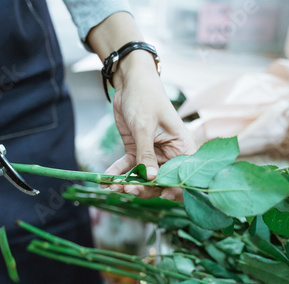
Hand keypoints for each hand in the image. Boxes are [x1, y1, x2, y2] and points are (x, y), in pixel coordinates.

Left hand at [104, 51, 196, 200]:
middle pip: (160, 181)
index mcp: (182, 148)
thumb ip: (146, 154)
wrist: (130, 83)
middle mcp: (169, 155)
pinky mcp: (136, 151)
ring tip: (113, 186)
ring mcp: (152, 154)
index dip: (175, 188)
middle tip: (128, 189)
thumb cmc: (145, 98)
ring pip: (142, 177)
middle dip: (144, 187)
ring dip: (127, 183)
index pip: (182, 175)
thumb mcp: (145, 126)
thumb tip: (151, 178)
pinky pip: (128, 167)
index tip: (162, 195)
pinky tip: (105, 179)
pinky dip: (117, 173)